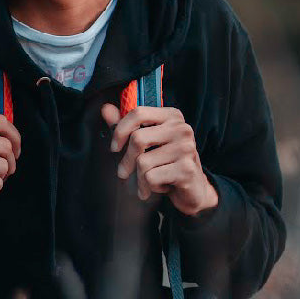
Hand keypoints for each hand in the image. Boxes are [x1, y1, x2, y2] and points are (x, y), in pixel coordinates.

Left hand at [100, 103, 218, 216]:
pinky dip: (149, 187)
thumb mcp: (149, 142)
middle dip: (126, 160)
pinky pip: (152, 178)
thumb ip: (128, 125)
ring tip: (146, 182)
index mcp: (172, 116)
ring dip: (139, 178)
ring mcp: (186, 148)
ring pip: (143, 162)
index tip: (114, 147)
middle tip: (123, 173)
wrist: (194, 189)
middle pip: (138, 138)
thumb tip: (106, 109)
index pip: (138, 113)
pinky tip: (159, 187)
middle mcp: (181, 128)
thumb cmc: (167, 162)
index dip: (120, 130)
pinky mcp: (186, 169)